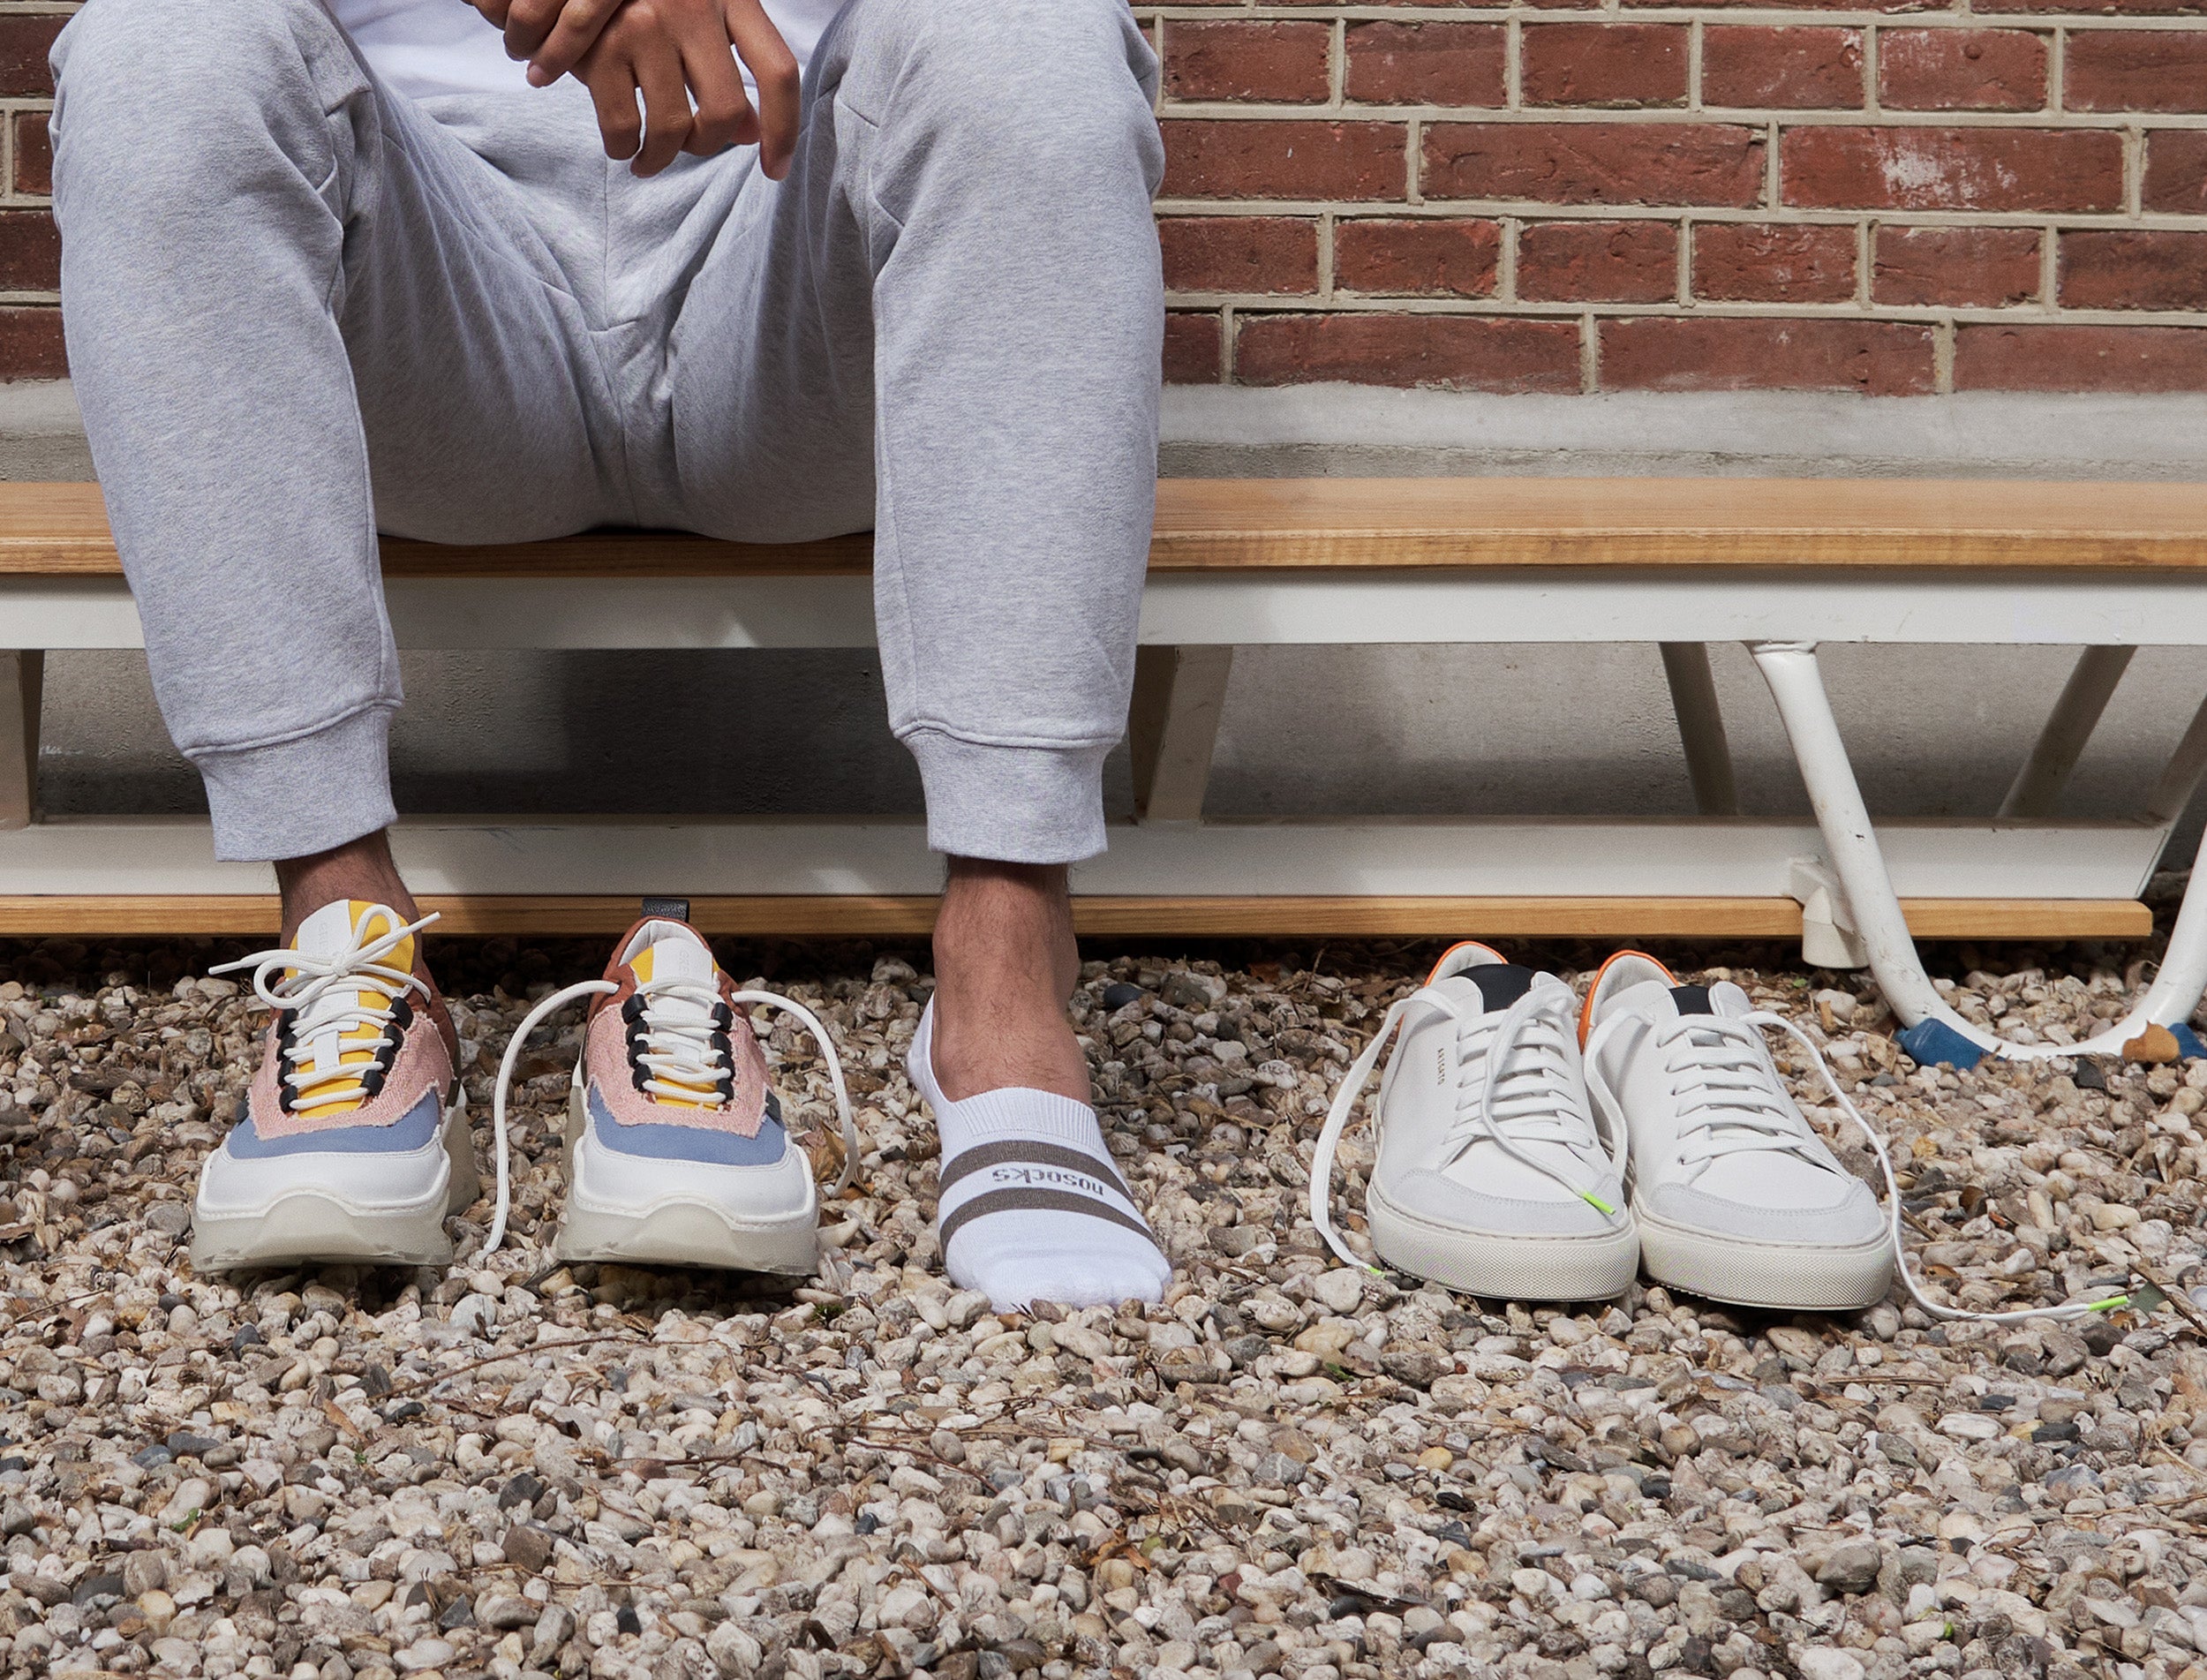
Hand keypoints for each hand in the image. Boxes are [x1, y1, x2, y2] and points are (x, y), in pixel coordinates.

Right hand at [470, 0, 798, 180]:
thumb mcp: (695, 20)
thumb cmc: (639, 1)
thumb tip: (750, 133)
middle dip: (707, 146)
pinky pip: (624, 128)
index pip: (778, 72)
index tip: (775, 169)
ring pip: (673, 129)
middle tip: (688, 147)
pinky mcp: (601, 46)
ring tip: (648, 158)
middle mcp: (693, 5)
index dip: (783, 130)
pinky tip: (622, 146)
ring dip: (661, 158)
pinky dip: (623, 149)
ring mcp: (645, 24)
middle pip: (726, 112)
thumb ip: (725, 68)